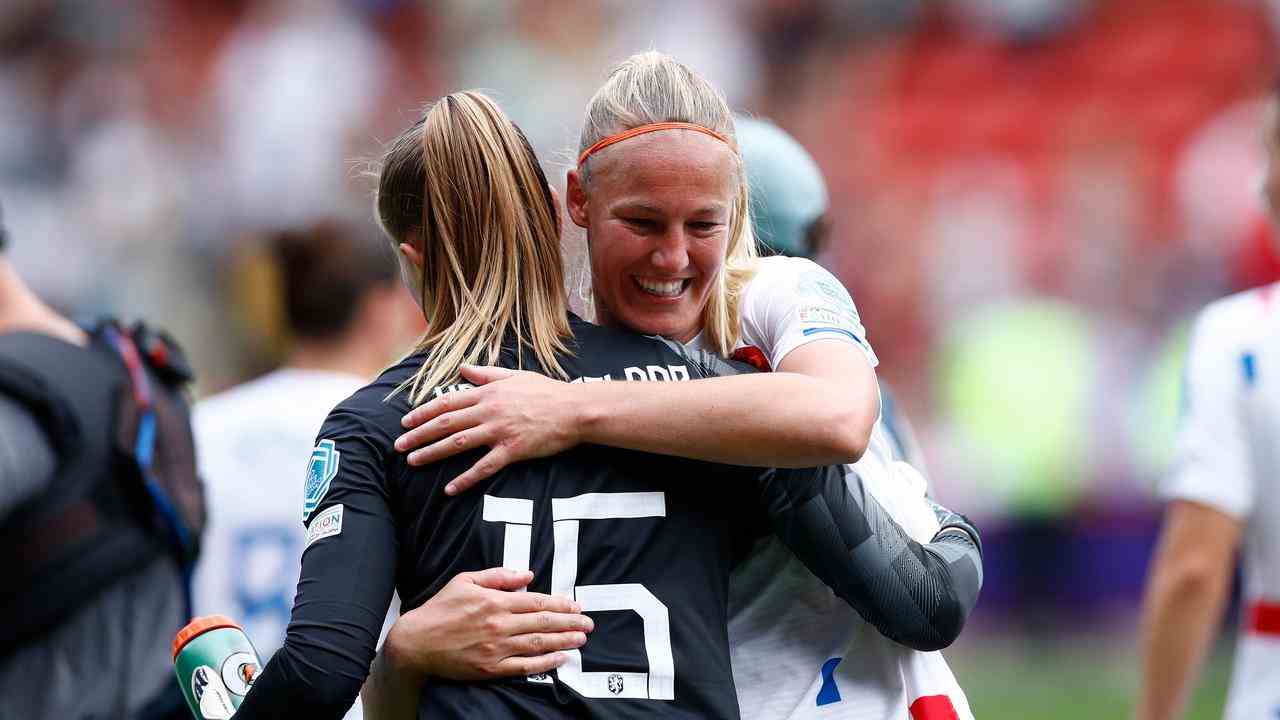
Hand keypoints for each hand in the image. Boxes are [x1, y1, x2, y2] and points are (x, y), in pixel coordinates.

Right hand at [383, 568, 593, 680]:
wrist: (416, 642)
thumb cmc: (441, 609)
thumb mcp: (466, 581)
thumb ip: (499, 575)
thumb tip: (528, 574)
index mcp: (495, 601)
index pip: (537, 602)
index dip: (560, 604)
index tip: (576, 605)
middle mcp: (499, 625)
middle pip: (543, 623)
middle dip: (570, 622)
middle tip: (589, 623)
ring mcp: (496, 648)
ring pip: (538, 644)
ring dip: (564, 641)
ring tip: (582, 639)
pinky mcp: (490, 668)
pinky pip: (524, 666)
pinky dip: (545, 663)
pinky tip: (560, 658)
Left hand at [394, 365, 583, 494]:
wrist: (574, 409)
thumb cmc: (547, 391)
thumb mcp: (515, 376)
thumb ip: (486, 374)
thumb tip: (463, 368)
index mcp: (488, 393)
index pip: (447, 402)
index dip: (423, 412)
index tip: (405, 421)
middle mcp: (489, 411)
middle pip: (446, 423)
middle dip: (419, 434)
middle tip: (398, 445)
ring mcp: (500, 431)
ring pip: (458, 443)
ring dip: (433, 453)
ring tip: (413, 462)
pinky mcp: (513, 450)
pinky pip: (484, 467)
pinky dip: (465, 479)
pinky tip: (450, 489)